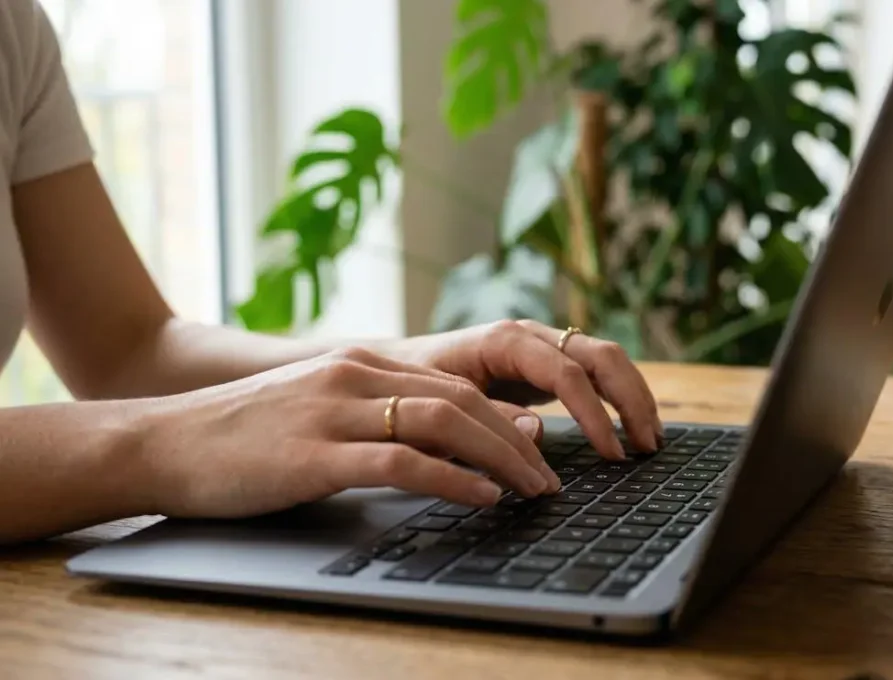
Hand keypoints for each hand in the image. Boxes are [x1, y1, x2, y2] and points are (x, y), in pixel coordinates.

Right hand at [130, 348, 560, 518]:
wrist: (160, 442)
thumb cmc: (242, 436)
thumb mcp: (319, 412)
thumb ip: (378, 414)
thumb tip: (447, 442)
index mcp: (359, 362)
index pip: (456, 384)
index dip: (507, 417)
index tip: (540, 448)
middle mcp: (354, 375)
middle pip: (464, 400)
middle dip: (518, 441)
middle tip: (550, 477)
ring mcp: (334, 411)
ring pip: (445, 422)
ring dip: (500, 458)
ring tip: (532, 489)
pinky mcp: (314, 454)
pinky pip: (401, 460)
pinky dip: (452, 479)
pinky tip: (482, 497)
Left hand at [379, 320, 662, 459]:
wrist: (392, 371)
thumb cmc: (411, 391)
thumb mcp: (440, 408)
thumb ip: (487, 418)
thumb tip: (537, 432)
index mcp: (504, 340)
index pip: (566, 373)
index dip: (594, 414)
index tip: (611, 454)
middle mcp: (531, 335)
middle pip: (600, 356)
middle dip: (630, 400)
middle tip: (647, 447)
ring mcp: (543, 345)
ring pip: (607, 359)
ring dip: (634, 397)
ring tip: (651, 440)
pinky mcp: (547, 363)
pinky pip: (596, 372)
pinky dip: (621, 397)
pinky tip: (633, 429)